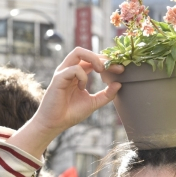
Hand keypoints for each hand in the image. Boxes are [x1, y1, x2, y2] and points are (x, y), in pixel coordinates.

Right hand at [8, 48, 122, 158]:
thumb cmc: (70, 113)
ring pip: (78, 52)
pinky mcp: (58, 78)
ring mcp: (63, 72)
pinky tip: (83, 88)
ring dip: (93, 58)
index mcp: (78, 74)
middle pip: (86, 52)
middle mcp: (70, 70)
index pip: (93, 60)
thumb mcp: (93, 103)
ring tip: (101, 70)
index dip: (108, 62)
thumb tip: (119, 84)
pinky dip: (82, 76)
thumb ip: (106, 94)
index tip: (121, 70)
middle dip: (102, 57)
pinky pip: (73, 69)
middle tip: (114, 67)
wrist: (54, 124)